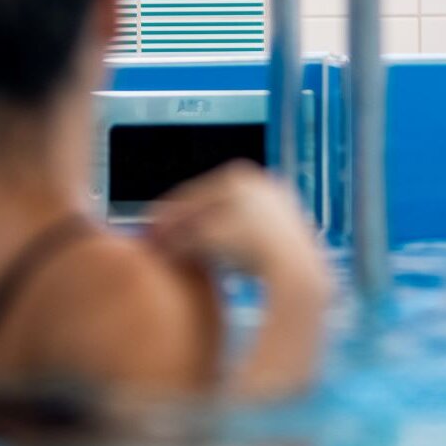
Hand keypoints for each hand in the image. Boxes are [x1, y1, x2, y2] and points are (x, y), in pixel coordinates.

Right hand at [146, 161, 325, 286]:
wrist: (294, 269)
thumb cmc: (249, 249)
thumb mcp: (204, 240)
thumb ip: (178, 237)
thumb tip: (158, 241)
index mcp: (239, 175)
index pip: (192, 194)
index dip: (167, 215)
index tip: (150, 231)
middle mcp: (260, 181)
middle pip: (211, 205)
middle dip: (187, 225)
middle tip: (165, 244)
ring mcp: (276, 201)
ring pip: (231, 219)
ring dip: (209, 235)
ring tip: (191, 256)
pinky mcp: (287, 225)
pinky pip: (249, 231)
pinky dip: (232, 243)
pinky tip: (221, 261)